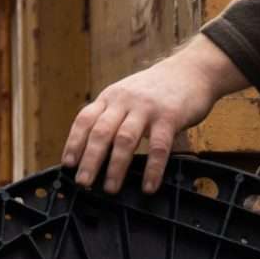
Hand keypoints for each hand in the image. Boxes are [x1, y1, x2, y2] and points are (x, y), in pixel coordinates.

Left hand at [60, 38, 245, 193]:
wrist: (192, 70)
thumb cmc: (157, 90)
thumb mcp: (127, 96)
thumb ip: (111, 116)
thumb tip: (92, 150)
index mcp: (111, 97)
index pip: (85, 120)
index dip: (74, 142)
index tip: (67, 165)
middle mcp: (124, 101)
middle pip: (101, 132)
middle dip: (90, 159)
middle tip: (83, 183)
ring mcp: (147, 108)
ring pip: (125, 139)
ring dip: (116, 167)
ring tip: (110, 188)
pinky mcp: (169, 116)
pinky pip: (158, 146)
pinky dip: (152, 168)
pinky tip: (149, 186)